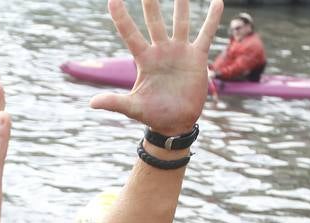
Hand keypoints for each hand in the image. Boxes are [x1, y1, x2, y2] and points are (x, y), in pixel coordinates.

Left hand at [92, 0, 224, 134]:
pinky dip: (211, 19)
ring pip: (180, 22)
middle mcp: (161, 51)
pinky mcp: (196, 57)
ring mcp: (179, 51)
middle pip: (154, 21)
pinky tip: (217, 2)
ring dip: (181, 4)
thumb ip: (114, 102)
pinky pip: (205, 34)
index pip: (129, 33)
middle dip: (151, 3)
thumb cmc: (152, 114)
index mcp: (144, 59)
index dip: (121, 17)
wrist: (176, 123)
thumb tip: (92, 103)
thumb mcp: (133, 108)